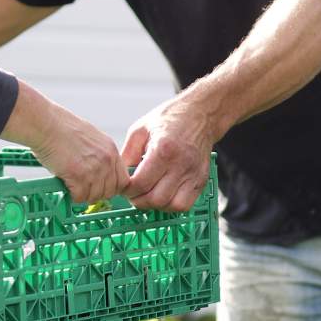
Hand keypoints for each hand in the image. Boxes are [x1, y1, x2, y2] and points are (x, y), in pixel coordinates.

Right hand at [31, 106, 128, 207]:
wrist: (46, 125)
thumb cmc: (61, 128)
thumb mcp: (91, 138)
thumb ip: (99, 156)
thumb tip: (98, 174)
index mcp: (111, 150)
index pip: (123, 180)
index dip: (111, 187)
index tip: (101, 188)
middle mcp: (106, 160)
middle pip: (110, 192)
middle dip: (96, 194)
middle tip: (84, 189)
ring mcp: (94, 169)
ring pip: (94, 196)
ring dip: (83, 195)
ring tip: (72, 185)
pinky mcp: (79, 176)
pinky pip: (79, 197)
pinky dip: (72, 195)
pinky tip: (66, 184)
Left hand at [121, 93, 216, 212]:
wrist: (200, 114)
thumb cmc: (170, 118)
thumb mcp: (140, 129)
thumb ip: (127, 153)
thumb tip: (119, 176)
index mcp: (163, 150)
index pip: (140, 184)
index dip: (127, 191)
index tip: (124, 187)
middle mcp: (181, 164)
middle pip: (155, 199)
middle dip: (139, 200)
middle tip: (133, 194)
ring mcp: (193, 174)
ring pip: (172, 206)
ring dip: (155, 206)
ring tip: (148, 195)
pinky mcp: (201, 180)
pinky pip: (186, 205)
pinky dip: (172, 206)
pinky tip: (164, 195)